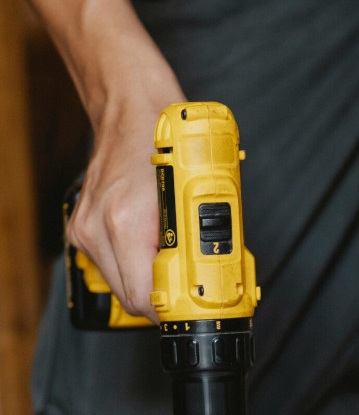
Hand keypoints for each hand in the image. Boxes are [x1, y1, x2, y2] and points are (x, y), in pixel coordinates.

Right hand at [65, 94, 182, 322]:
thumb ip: (204, 234)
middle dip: (164, 297)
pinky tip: (153, 249)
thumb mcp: (199, 188)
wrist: (129, 105)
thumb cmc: (164, 137)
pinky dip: (135, 265)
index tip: (194, 307)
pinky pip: (112, 265)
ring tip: (174, 263)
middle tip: (192, 289)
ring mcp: (86, 227)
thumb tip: (220, 269)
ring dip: (149, 281)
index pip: (144, 296)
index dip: (172, 309)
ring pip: (120, 284)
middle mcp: (99, 227)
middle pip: (131, 296)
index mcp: (127, 221)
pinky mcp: (83, 225)